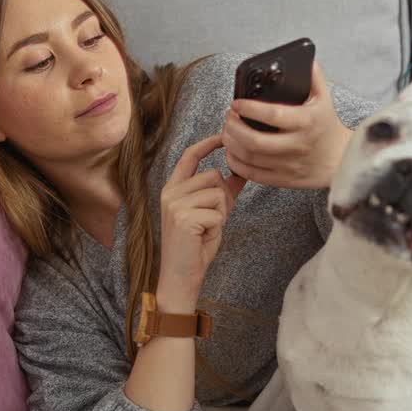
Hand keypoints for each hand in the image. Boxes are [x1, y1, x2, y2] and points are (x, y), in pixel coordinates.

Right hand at [157, 134, 246, 309]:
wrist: (182, 275)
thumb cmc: (196, 245)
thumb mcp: (211, 213)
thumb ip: (222, 192)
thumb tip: (241, 171)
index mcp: (172, 188)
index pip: (190, 156)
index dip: (208, 143)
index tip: (224, 135)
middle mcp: (170, 192)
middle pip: (212, 175)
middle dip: (222, 197)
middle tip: (212, 220)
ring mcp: (175, 204)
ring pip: (217, 192)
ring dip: (220, 213)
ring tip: (207, 229)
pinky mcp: (184, 217)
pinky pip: (218, 212)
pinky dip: (218, 226)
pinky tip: (204, 236)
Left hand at [223, 61, 352, 189]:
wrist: (342, 161)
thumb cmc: (328, 127)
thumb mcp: (325, 99)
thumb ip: (313, 78)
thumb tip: (306, 58)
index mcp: (306, 122)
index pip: (272, 115)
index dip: (249, 109)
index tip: (236, 103)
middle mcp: (297, 145)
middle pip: (255, 141)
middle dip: (234, 127)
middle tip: (228, 117)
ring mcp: (289, 165)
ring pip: (250, 158)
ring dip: (231, 143)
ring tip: (227, 131)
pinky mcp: (283, 180)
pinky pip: (252, 174)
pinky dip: (236, 163)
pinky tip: (232, 151)